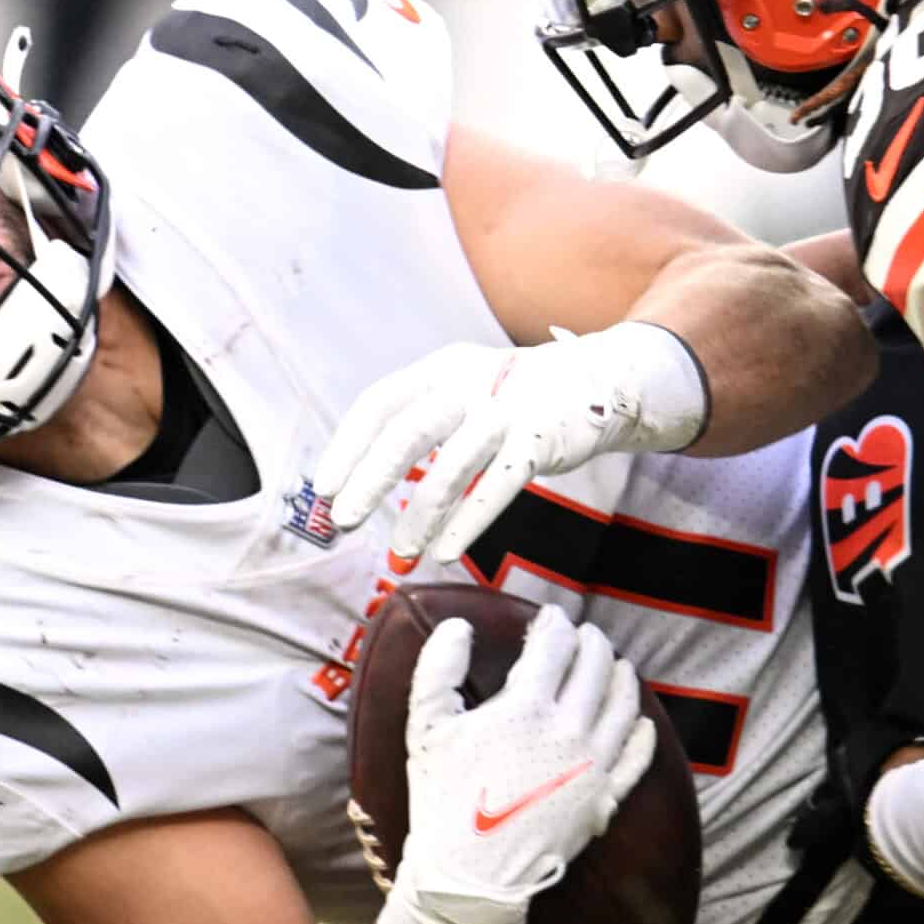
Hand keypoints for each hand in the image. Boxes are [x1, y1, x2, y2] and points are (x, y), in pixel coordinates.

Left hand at [313, 324, 707, 566]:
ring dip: (419, 515)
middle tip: (343, 521)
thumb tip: (361, 481)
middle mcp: (469, 383)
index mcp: (440, 368)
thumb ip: (421, 422)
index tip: (324, 487)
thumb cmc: (515, 396)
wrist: (600, 381)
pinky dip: (468, 522)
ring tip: (400, 554)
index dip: (348, 445)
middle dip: (370, 480)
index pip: (380, 403)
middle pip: (408, 432)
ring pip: (452, 466)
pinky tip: (445, 552)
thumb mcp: (464, 389)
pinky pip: (497, 487)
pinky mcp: (540, 441)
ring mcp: (507, 411)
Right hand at [372, 607, 657, 923]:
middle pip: (596, 667)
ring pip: (624, 705)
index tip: (549, 618)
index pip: (555, 645)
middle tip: (585, 635)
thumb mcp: (425, 728)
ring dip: (622, 677)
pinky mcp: (605, 799)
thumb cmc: (443, 800)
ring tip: (617, 665)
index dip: (554, 623)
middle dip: (591, 643)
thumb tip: (457, 625)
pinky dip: (643, 735)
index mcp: (527, 707)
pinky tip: (642, 723)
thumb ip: (438, 669)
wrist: (470, 875)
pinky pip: (637, 759)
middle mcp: (570, 730)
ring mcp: (594, 766)